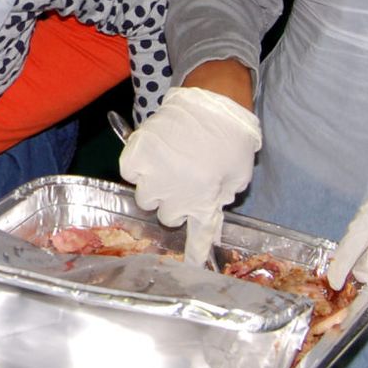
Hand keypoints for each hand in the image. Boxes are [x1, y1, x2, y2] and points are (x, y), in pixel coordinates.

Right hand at [119, 86, 261, 264]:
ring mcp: (152, 174)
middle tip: (184, 180)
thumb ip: (222, 198)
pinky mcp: (136, 154)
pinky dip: (138, 166)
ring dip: (155, 185)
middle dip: (174, 201)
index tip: (191, 266)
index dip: (193, 253)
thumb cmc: (232, 138)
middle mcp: (175, 193)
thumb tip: (211, 210)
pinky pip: (130, 172)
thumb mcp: (237, 176)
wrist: (213, 100)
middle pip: (166, 214)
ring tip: (168, 164)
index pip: (197, 236)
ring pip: (146, 196)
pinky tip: (152, 154)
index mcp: (203, 200)